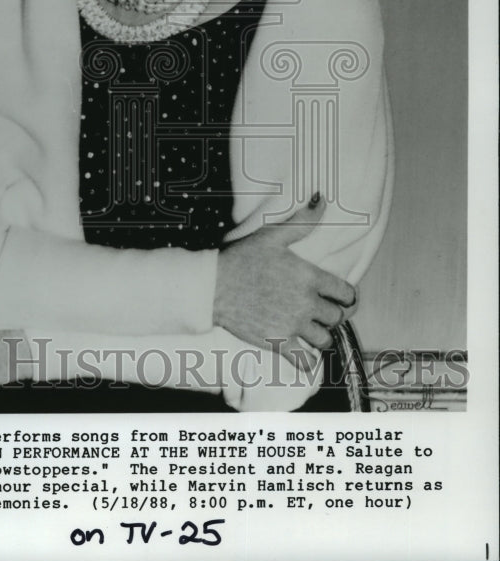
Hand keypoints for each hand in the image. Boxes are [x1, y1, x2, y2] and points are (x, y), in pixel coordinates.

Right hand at [213, 196, 357, 367]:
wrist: (212, 285)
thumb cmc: (242, 258)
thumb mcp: (272, 235)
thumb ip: (302, 221)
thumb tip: (322, 200)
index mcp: (309, 277)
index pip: (346, 293)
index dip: (347, 296)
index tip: (340, 296)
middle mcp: (306, 303)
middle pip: (337, 317)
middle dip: (332, 314)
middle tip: (322, 310)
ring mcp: (292, 325)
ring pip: (325, 339)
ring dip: (322, 335)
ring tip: (312, 328)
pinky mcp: (277, 342)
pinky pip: (304, 360)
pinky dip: (308, 360)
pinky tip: (303, 353)